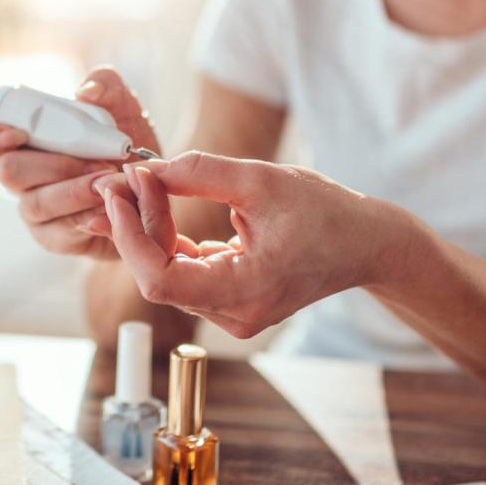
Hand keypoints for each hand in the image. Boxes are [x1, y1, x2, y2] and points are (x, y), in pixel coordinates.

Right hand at [0, 68, 160, 258]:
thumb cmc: (124, 144)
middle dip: (54, 163)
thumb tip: (87, 92)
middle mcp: (17, 173)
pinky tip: (109, 206)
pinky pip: (61, 230)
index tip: (12, 133)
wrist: (151, 190)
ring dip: (76, 190)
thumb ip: (105, 85)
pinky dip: (89, 215)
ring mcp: (31, 207)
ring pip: (37, 203)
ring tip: (110, 180)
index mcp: (16, 136)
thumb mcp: (122, 104)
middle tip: (95, 159)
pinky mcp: (52, 236)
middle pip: (7, 171)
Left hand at [100, 151, 414, 337]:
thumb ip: (199, 173)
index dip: (129, 236)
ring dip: (149, 227)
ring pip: (167, 272)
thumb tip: (144, 170)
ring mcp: (231, 312)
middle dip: (135, 224)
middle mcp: (233, 314)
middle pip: (158, 274)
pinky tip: (159, 200)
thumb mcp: (261, 180)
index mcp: (244, 293)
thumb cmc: (328, 212)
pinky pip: (184, 269)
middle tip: (124, 176)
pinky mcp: (230, 298)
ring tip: (141, 181)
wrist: (368, 243)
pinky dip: (168, 236)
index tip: (118, 191)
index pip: (159, 280)